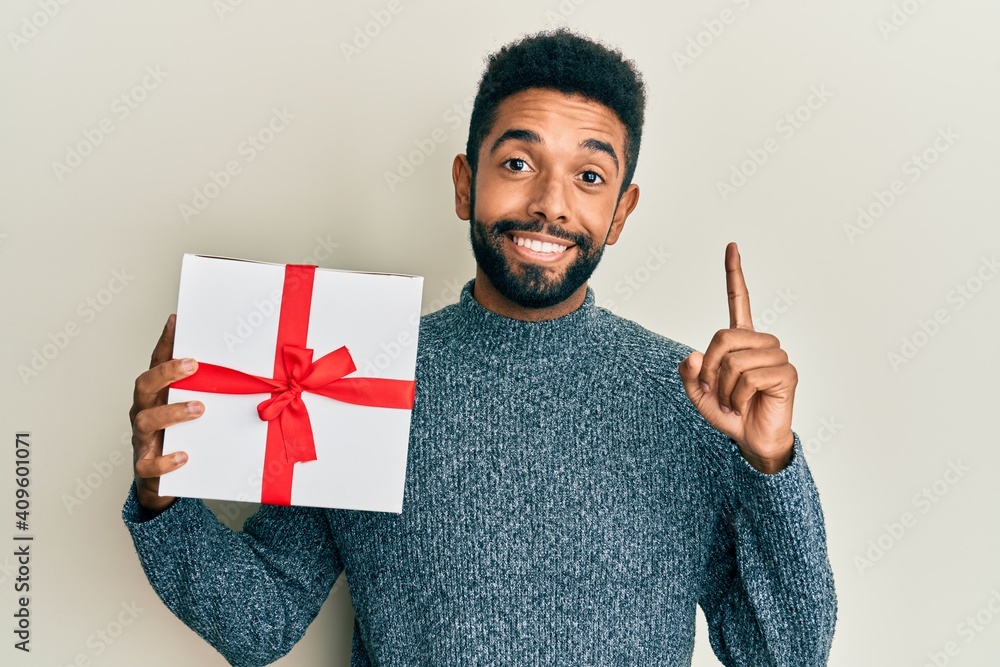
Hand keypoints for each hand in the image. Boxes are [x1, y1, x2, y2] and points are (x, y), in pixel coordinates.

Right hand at [129, 314, 202, 514]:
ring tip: (199, 408)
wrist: (162, 481)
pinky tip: (184, 456)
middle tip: (193, 364)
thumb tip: (243, 369)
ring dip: (172, 412)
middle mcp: (145, 411)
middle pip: (143, 384)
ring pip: (145, 420)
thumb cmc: (182, 436)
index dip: (164, 342)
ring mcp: (142, 438)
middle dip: (166, 372)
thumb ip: (210, 390)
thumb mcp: (195, 408)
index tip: (176, 321)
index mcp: (157, 395)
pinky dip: (165, 460)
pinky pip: (149, 464)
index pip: (155, 362)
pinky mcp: (145, 466)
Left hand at [678, 243, 796, 473]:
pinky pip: (748, 378)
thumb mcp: (699, 394)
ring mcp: (776, 355)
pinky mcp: (786, 373)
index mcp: (741, 341)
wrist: (752, 439)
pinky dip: (738, 396)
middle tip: (714, 390)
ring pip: (733, 361)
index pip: (738, 301)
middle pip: (722, 338)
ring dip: (724, 387)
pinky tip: (746, 404)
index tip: (732, 246)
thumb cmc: (730, 413)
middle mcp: (761, 342)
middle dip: (709, 368)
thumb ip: (689, 375)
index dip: (734, 275)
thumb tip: (692, 355)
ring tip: (733, 400)